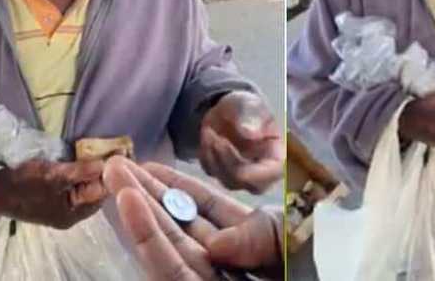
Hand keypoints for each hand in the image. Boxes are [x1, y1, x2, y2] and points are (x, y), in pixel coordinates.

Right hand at [0, 158, 106, 228]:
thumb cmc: (22, 183)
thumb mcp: (52, 175)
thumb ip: (80, 171)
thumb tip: (107, 164)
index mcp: (73, 214)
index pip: (101, 193)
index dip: (111, 173)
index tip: (119, 152)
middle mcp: (72, 214)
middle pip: (95, 191)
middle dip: (103, 171)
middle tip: (113, 148)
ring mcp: (63, 207)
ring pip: (86, 188)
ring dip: (92, 171)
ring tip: (102, 151)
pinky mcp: (55, 197)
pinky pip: (76, 186)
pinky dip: (81, 173)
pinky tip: (85, 160)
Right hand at [103, 157, 283, 279]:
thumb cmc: (321, 272)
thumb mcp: (297, 247)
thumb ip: (259, 236)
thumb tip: (214, 242)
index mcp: (256, 248)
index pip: (209, 211)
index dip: (178, 187)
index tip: (147, 166)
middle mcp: (228, 268)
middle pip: (181, 227)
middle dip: (149, 194)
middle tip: (116, 164)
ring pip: (169, 248)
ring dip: (139, 212)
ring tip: (114, 176)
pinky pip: (172, 274)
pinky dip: (150, 242)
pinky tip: (130, 208)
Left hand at [199, 91, 283, 192]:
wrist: (227, 109)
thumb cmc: (245, 107)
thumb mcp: (249, 105)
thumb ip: (252, 116)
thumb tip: (250, 134)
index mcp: (276, 155)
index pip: (271, 174)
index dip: (249, 168)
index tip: (226, 144)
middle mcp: (262, 171)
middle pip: (248, 184)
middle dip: (227, 162)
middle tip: (215, 138)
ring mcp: (243, 175)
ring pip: (227, 181)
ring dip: (213, 156)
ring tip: (209, 131)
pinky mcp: (224, 173)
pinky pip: (212, 173)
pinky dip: (205, 156)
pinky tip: (207, 136)